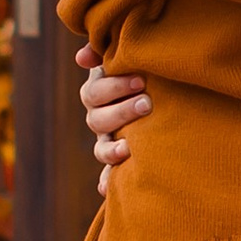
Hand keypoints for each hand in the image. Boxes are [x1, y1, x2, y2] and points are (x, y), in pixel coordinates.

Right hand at [76, 45, 149, 198]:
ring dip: (113, 149)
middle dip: (121, 112)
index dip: (113, 87)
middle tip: (146, 104)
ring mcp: (107, 139)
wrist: (158, 93)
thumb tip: (82, 58)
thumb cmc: (141, 69)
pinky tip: (105, 189)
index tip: (140, 80)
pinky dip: (106, 181)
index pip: (95, 93)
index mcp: (99, 92)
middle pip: (97, 120)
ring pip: (101, 148)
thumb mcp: (125, 57)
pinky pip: (107, 174)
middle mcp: (99, 117)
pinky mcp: (118, 158)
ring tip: (132, 146)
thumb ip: (105, 51)